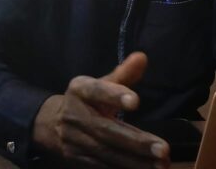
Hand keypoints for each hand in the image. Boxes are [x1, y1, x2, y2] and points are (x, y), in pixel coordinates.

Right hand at [32, 52, 169, 167]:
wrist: (52, 124)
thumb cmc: (87, 100)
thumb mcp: (101, 83)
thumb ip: (123, 73)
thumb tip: (143, 57)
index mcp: (79, 90)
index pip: (96, 91)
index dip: (114, 95)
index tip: (136, 101)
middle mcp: (74, 115)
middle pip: (106, 130)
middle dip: (136, 141)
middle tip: (163, 148)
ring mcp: (74, 140)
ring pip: (107, 153)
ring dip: (136, 161)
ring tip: (161, 163)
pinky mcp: (77, 159)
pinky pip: (103, 166)